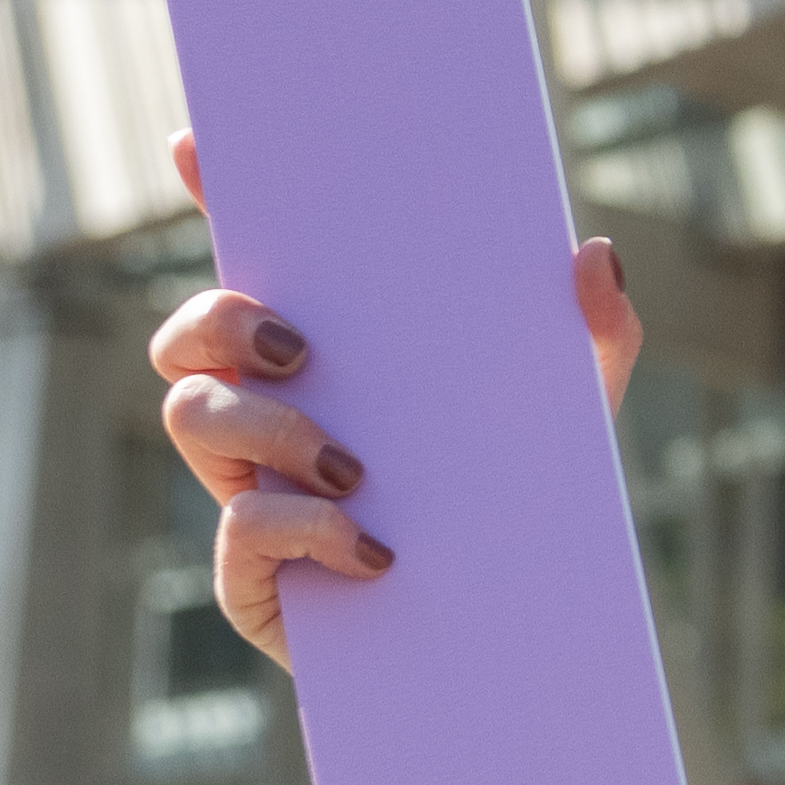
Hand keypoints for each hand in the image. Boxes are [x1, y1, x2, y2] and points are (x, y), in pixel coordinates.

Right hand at [147, 129, 644, 668]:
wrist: (510, 640)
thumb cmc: (525, 509)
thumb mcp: (574, 416)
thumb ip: (595, 335)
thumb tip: (594, 254)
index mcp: (334, 358)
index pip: (258, 265)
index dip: (215, 198)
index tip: (197, 144)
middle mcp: (271, 412)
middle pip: (189, 333)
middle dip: (220, 318)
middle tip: (299, 343)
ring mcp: (247, 489)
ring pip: (192, 414)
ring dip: (265, 427)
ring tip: (352, 466)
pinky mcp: (251, 574)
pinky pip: (240, 528)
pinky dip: (305, 529)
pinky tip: (375, 548)